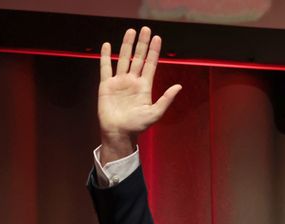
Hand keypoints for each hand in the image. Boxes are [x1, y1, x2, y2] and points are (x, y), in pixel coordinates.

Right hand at [98, 27, 181, 163]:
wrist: (119, 133)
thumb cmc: (137, 126)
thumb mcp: (155, 113)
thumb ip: (166, 99)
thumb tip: (179, 86)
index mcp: (145, 86)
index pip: (150, 64)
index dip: (154, 51)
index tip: (157, 38)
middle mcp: (132, 81)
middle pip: (138, 58)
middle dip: (142, 44)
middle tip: (145, 29)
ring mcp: (119, 82)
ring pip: (123, 58)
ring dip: (127, 45)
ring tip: (130, 31)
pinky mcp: (106, 85)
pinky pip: (105, 67)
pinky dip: (106, 56)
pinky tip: (107, 45)